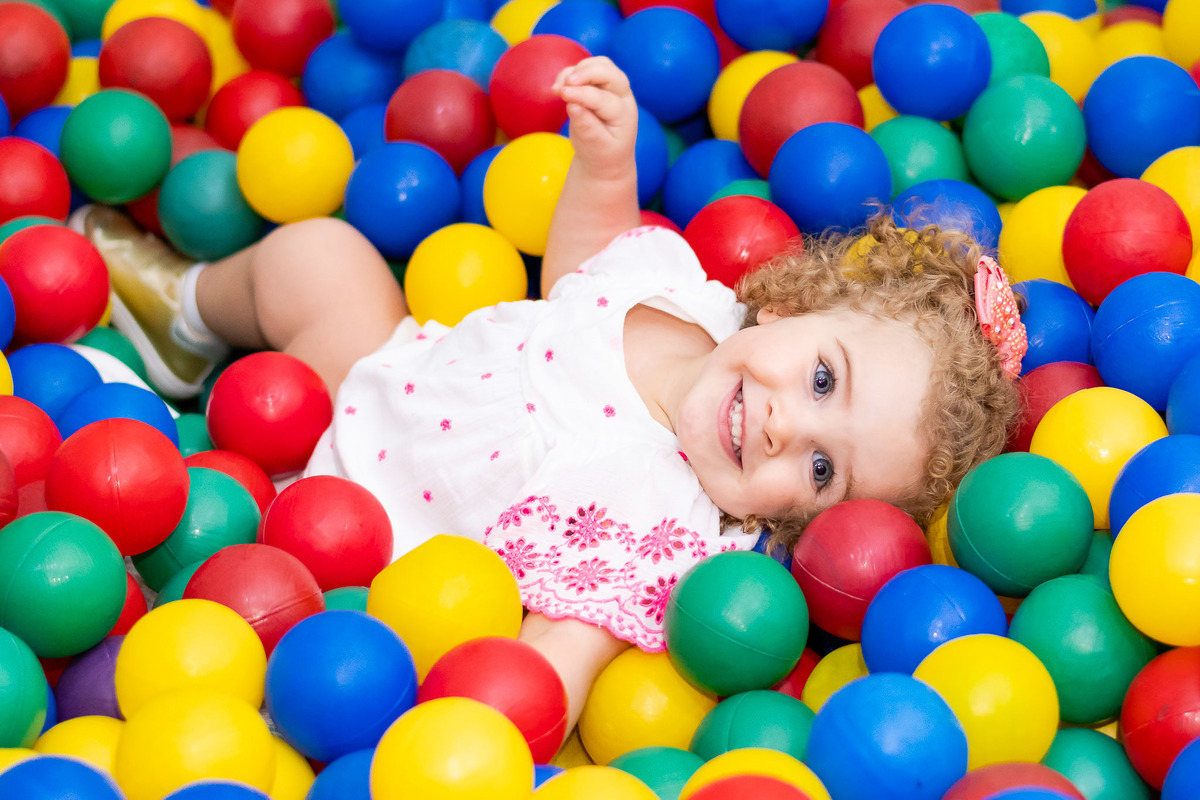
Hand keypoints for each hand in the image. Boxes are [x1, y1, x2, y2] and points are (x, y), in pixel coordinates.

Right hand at [553, 56, 638, 180]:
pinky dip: (570, 72)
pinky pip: (585, 68)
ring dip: (576, 70)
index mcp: (624, 114)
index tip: (563, 94)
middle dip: (586, 72)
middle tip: (565, 84)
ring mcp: (611, 88)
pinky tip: (558, 87)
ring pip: (598, 64)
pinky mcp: (598, 84)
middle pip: (609, 71)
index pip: (604, 99)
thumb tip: (572, 105)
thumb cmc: (602, 154)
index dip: (583, 94)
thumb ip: (587, 128)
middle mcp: (621, 96)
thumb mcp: (596, 148)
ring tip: (557, 89)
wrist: (605, 157)